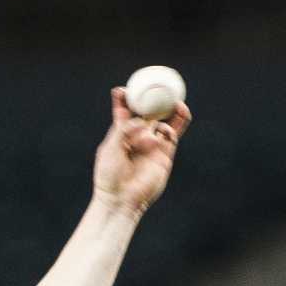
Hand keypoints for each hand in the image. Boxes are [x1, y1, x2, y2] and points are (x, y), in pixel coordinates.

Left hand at [91, 87, 191, 217]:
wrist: (122, 199)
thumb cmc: (110, 175)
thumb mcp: (110, 148)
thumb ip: (123, 129)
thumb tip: (142, 120)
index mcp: (121, 133)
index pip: (125, 111)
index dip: (125, 98)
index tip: (122, 89)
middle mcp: (138, 137)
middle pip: (149, 112)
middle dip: (154, 98)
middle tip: (159, 86)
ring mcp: (152, 145)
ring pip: (164, 121)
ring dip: (170, 109)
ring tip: (176, 100)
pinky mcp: (165, 155)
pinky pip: (173, 135)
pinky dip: (176, 125)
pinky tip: (172, 122)